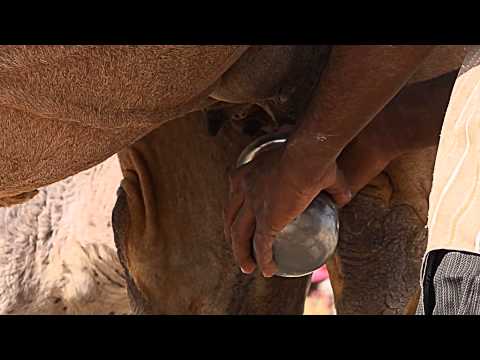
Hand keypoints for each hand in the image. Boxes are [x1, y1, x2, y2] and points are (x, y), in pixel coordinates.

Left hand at [224, 144, 350, 277]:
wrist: (308, 155)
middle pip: (230, 217)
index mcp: (248, 174)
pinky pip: (261, 245)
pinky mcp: (266, 219)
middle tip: (240, 247)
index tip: (239, 221)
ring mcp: (252, 205)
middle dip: (232, 234)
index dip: (234, 211)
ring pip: (239, 235)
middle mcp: (243, 188)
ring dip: (241, 253)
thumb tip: (343, 200)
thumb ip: (330, 186)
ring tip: (248, 267)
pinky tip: (268, 270)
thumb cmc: (314, 157)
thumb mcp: (319, 170)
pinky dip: (263, 259)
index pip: (234, 196)